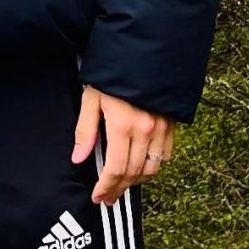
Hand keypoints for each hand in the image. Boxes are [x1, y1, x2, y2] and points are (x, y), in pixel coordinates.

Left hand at [73, 84, 173, 203]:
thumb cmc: (111, 72)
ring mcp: (160, 128)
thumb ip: (85, 130)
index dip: (106, 187)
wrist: (141, 51)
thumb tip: (78, 159)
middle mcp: (145, 131)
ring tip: (122, 185)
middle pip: (133, 173)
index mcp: (122, 126)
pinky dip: (153, 166)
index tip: (97, 196)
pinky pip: (164, 155)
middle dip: (119, 189)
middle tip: (108, 197)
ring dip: (136, 181)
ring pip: (151, 169)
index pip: (115, 169)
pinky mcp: (170, 124)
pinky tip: (141, 167)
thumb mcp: (92, 97)